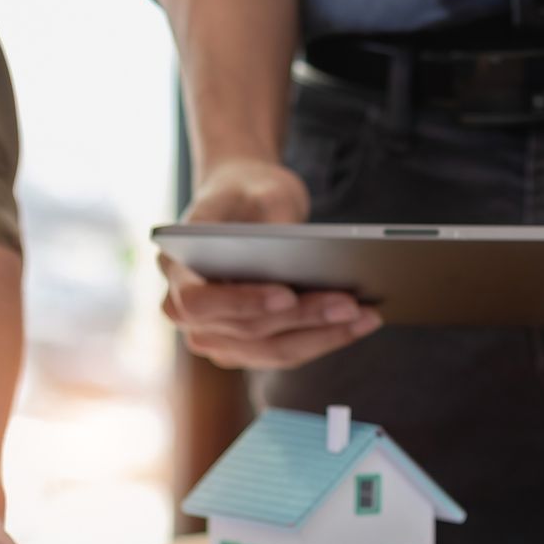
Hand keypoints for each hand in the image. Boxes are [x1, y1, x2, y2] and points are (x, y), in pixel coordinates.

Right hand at [163, 157, 381, 369]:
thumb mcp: (259, 190)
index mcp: (176, 270)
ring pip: (271, 351)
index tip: (286, 294)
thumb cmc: (247, 192)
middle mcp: (187, 312)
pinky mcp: (245, 348)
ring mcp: (215, 336)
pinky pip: (286, 352)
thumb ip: (272, 224)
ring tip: (367, 315)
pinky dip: (324, 339)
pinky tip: (361, 322)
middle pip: (246, 332)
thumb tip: (307, 265)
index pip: (199, 302)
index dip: (242, 303)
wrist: (243, 203)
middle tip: (350, 304)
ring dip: (323, 336)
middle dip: (303, 319)